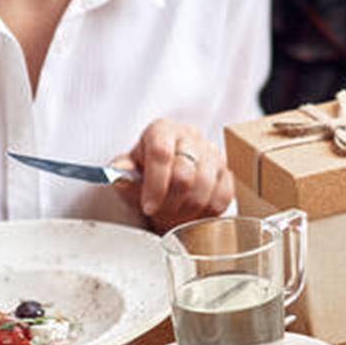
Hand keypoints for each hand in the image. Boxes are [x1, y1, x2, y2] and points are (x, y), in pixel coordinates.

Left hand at [116, 119, 232, 231]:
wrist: (168, 180)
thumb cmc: (145, 175)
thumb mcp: (127, 173)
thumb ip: (121, 173)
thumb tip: (118, 173)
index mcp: (162, 130)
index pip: (161, 152)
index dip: (155, 184)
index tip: (148, 207)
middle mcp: (190, 136)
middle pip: (184, 174)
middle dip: (169, 203)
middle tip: (159, 214)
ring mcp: (212, 152)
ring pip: (204, 188)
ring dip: (187, 210)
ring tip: (173, 214)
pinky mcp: (227, 172)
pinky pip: (222, 197)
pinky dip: (206, 212)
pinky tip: (192, 212)